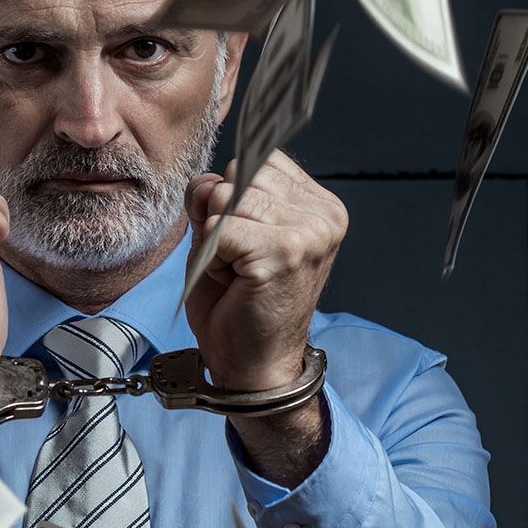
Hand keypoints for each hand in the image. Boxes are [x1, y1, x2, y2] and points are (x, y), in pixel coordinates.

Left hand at [184, 151, 347, 391]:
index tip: (248, 246)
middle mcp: (324, 215)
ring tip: (238, 272)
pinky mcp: (286, 251)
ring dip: (217, 239)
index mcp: (319, 205)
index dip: (233, 200)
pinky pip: (219, 228)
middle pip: (240, 174)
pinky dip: (213, 257)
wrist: (254, 367)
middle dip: (223, 218)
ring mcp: (309, 232)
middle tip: (240, 263)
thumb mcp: (224, 235)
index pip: (258, 161)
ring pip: (226, 198)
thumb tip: (203, 182)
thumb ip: (215, 198)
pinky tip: (235, 282)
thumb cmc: (239, 303)